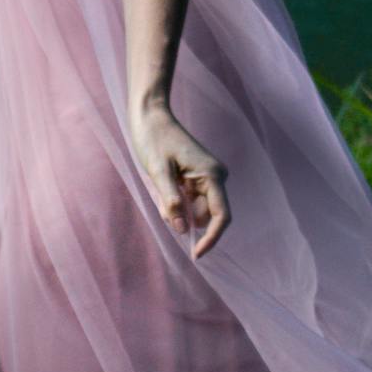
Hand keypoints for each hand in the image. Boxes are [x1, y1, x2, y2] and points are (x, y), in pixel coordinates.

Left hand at [131, 98, 228, 255]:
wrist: (151, 116)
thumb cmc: (153, 140)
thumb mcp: (157, 172)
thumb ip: (170, 202)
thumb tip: (183, 231)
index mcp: (212, 175)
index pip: (221, 216)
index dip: (211, 238)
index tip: (196, 255)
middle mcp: (216, 177)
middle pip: (205, 215)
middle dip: (183, 217)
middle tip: (158, 197)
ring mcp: (209, 177)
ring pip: (195, 210)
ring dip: (176, 208)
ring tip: (158, 185)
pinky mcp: (199, 177)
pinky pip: (189, 200)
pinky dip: (174, 201)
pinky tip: (162, 182)